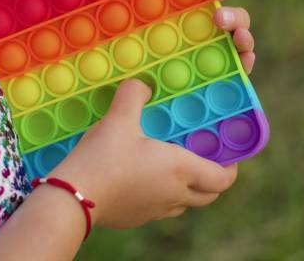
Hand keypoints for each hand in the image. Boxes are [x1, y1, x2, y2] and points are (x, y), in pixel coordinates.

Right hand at [51, 80, 237, 228]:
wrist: (73, 198)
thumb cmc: (103, 157)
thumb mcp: (119, 118)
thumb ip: (134, 95)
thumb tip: (142, 85)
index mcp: (181, 170)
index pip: (223, 179)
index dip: (230, 169)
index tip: (226, 156)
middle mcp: (175, 195)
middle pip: (208, 195)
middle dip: (212, 179)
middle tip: (203, 159)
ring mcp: (156, 211)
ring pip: (184, 204)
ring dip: (187, 189)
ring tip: (174, 169)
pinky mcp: (136, 219)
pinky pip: (160, 209)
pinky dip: (162, 197)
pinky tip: (142, 180)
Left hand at [117, 0, 255, 73]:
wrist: (124, 86)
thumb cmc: (131, 44)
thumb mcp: (126, 11)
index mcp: (193, 10)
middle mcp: (208, 31)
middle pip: (234, 16)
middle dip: (233, 14)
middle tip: (218, 17)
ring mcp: (216, 54)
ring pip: (241, 42)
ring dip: (245, 37)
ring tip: (238, 39)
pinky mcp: (217, 78)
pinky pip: (239, 71)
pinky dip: (246, 64)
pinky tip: (244, 62)